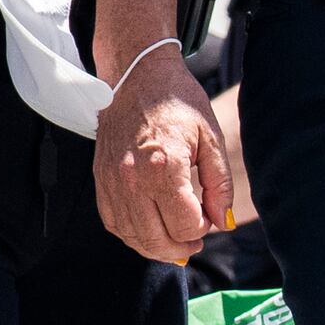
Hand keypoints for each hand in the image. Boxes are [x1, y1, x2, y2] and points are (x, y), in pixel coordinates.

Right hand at [97, 48, 236, 265]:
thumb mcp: (211, 138)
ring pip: (133, 237)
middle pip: (158, 240)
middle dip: (182, 247)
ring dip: (157, 247)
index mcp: (165, 166)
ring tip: (175, 239)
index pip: (186, 225)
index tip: (209, 214)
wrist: (136, 76)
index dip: (204, 227)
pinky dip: (133, 235)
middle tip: (196, 238)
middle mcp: (133, 179)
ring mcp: (112, 181)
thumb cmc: (177, 102)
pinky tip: (150, 228)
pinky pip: (114, 223)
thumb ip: (220, 185)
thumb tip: (224, 222)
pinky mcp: (101, 179)